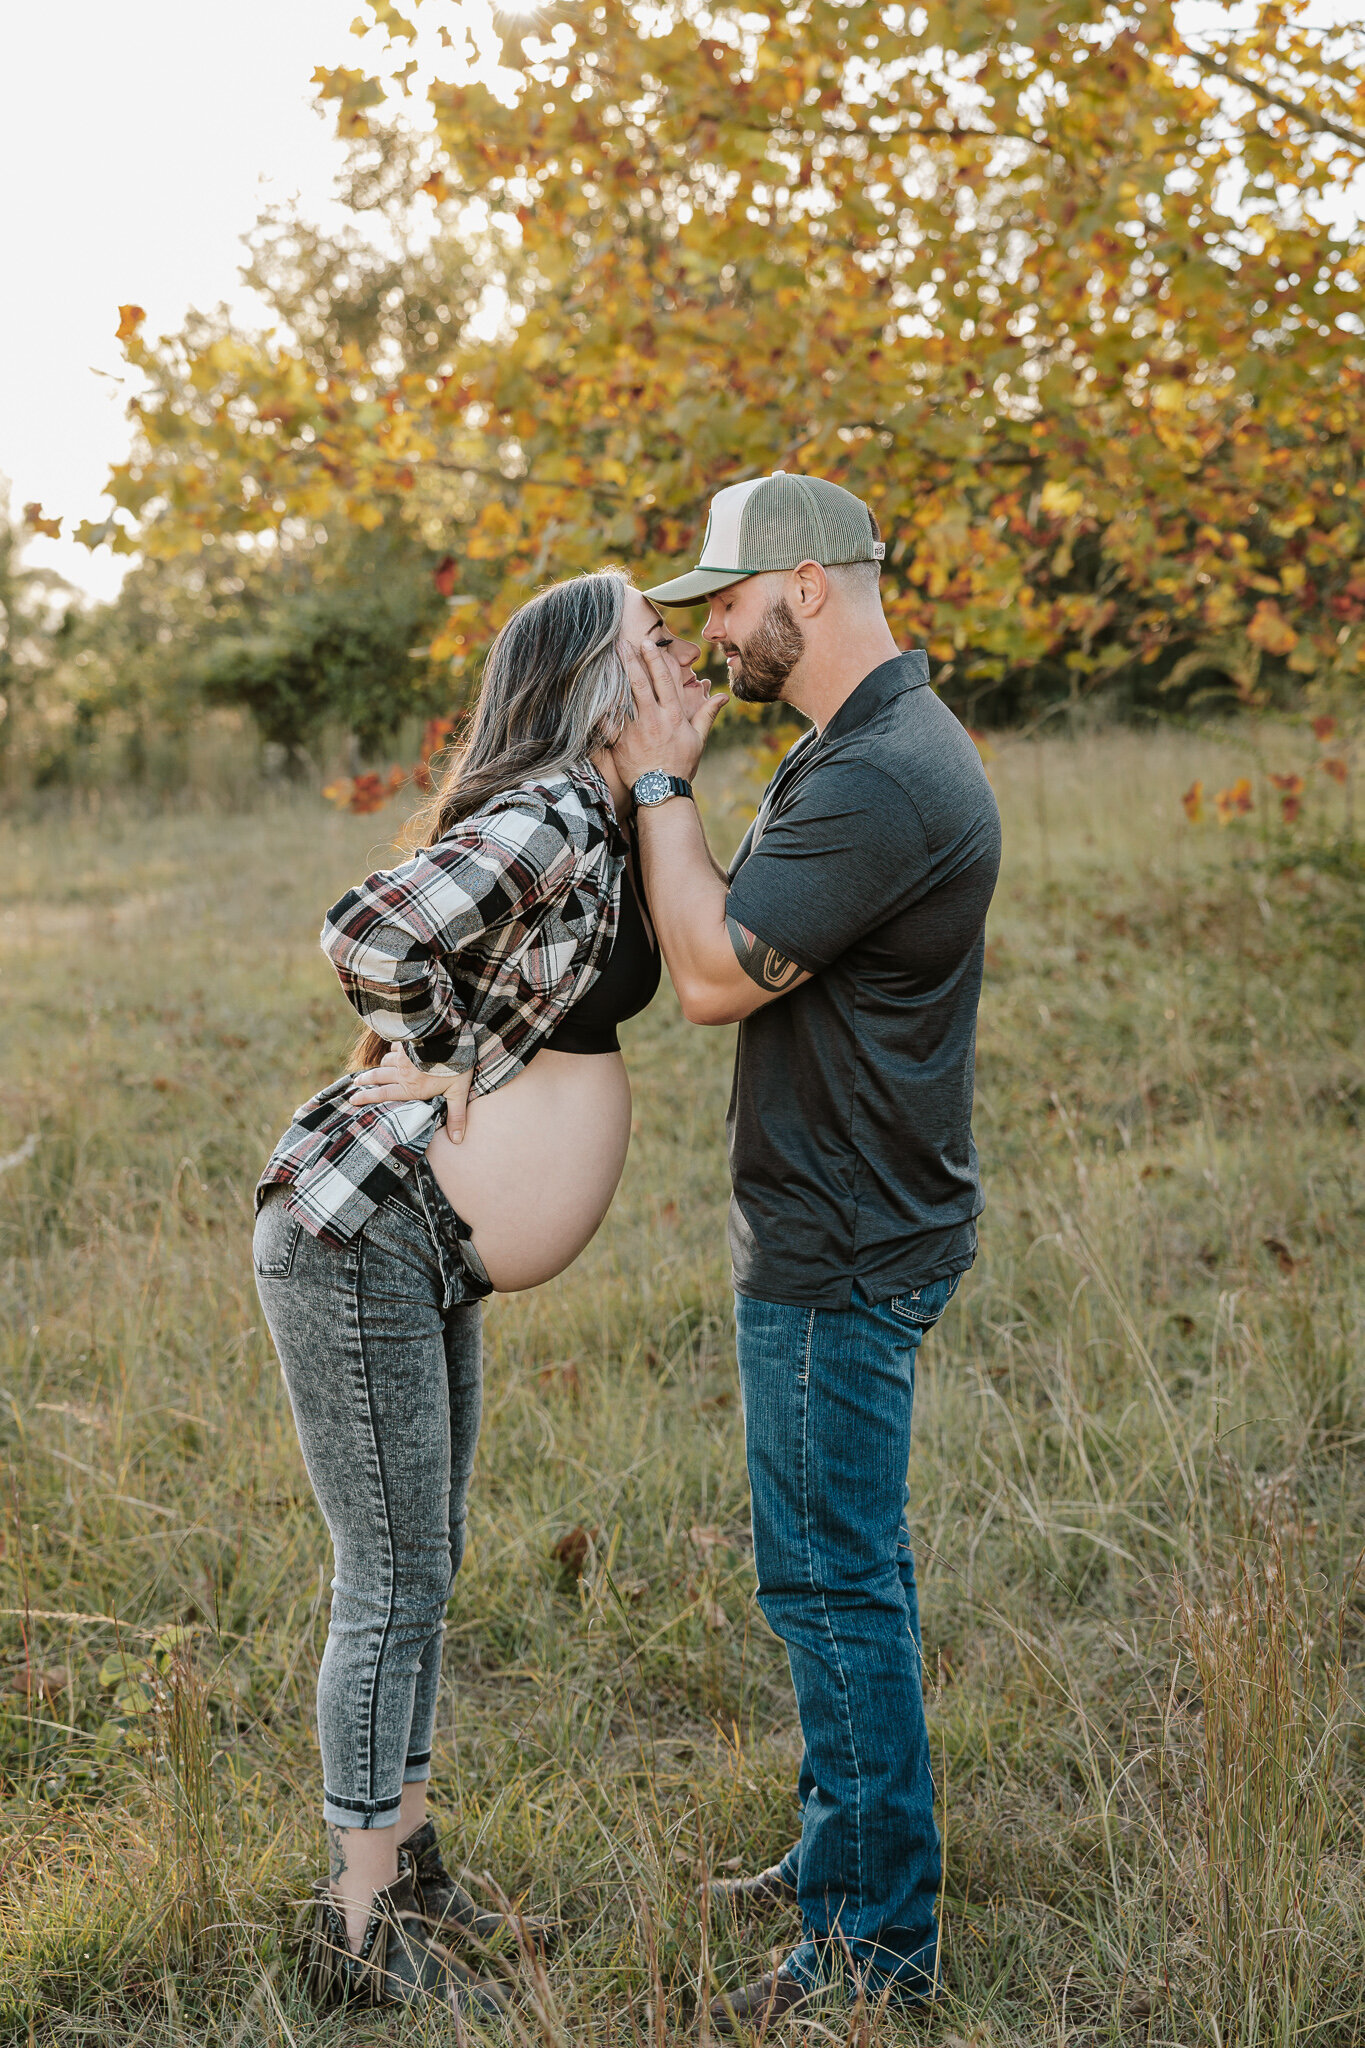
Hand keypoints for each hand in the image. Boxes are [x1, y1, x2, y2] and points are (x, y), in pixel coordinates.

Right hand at [349, 1044, 473, 1141]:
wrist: (450, 1040)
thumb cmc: (456, 1068)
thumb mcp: (458, 1094)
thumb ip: (456, 1116)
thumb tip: (457, 1139)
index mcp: (412, 1088)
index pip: (384, 1095)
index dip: (367, 1097)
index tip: (353, 1100)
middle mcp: (403, 1073)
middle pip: (379, 1077)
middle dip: (365, 1081)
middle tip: (355, 1083)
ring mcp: (403, 1056)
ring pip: (385, 1062)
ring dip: (378, 1066)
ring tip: (373, 1069)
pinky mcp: (408, 1043)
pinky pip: (395, 1046)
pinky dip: (392, 1050)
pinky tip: (393, 1049)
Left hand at [612, 636, 727, 789]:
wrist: (662, 792)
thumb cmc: (681, 766)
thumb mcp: (698, 740)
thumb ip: (707, 715)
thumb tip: (722, 696)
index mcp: (673, 716)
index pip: (665, 681)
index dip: (656, 659)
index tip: (649, 643)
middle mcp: (654, 719)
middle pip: (640, 683)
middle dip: (631, 660)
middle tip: (622, 643)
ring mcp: (635, 730)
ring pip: (622, 697)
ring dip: (613, 677)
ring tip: (604, 659)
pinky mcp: (619, 742)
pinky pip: (606, 721)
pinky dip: (598, 706)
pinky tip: (590, 692)